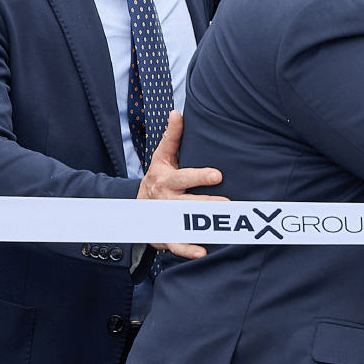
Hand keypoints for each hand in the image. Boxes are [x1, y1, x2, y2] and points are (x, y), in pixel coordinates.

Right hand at [137, 111, 227, 258]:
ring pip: (185, 223)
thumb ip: (172, 137)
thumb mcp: (161, 158)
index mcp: (166, 179)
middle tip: (228, 204)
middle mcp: (166, 199)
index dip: (200, 176)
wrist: (135, 206)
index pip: (184, 177)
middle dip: (206, 204)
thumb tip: (177, 112)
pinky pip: (177, 243)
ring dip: (202, 226)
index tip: (218, 175)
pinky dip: (188, 249)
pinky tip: (203, 251)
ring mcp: (165, 218)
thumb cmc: (158, 177)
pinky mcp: (165, 234)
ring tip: (221, 226)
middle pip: (187, 202)